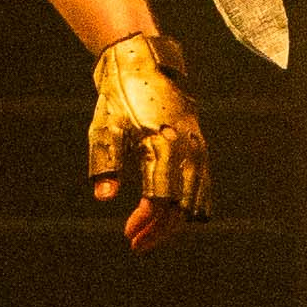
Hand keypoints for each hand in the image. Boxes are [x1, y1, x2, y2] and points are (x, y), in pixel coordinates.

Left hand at [87, 38, 208, 252]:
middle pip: (181, 208)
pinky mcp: (201, 147)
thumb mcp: (104, 129)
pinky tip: (172, 215)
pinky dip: (190, 205)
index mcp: (163, 148)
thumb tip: (103, 198)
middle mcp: (187, 152)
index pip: (160, 201)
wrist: (143, 63)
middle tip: (136, 243)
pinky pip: (203, 186)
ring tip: (149, 233)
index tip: (128, 234)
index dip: (146, 223)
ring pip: (195, 200)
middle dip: (159, 231)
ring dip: (174, 222)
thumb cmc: (118, 97)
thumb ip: (104, 164)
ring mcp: (198, 149)